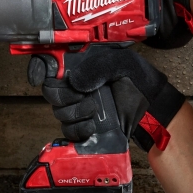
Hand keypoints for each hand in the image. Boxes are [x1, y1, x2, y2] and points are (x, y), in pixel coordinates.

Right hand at [28, 49, 185, 150]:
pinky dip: (78, 129)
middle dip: (62, 96)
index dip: (40, 68)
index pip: (51, 62)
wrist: (153, 108)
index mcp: (83, 64)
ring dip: (74, 112)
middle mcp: (77, 84)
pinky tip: (92, 126)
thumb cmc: (140, 81)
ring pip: (58, 111)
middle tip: (82, 96)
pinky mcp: (83, 124)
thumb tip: (75, 81)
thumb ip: (97, 68)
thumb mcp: (122, 64)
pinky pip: (68, 130)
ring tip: (94, 110)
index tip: (40, 77)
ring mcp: (79, 105)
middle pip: (50, 90)